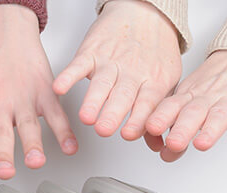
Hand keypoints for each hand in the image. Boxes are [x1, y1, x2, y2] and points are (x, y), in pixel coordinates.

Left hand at [0, 4, 75, 179]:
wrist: (2, 29)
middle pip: (1, 133)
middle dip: (2, 154)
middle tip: (4, 171)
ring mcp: (23, 97)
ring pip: (30, 126)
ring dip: (33, 145)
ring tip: (36, 161)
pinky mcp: (44, 91)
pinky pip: (56, 114)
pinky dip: (65, 131)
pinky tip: (70, 146)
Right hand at [54, 0, 180, 140]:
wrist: (144, 11)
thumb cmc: (153, 51)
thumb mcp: (166, 81)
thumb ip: (160, 113)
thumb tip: (158, 145)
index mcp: (153, 81)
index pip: (147, 103)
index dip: (138, 119)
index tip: (129, 134)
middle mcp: (132, 72)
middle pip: (123, 96)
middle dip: (113, 114)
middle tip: (104, 129)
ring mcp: (111, 62)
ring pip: (101, 83)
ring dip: (93, 101)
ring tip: (86, 117)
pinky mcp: (92, 52)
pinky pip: (78, 65)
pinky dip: (68, 76)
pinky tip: (60, 87)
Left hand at [145, 50, 226, 161]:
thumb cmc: (215, 84)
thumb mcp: (191, 100)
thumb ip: (176, 127)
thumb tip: (164, 155)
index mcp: (189, 97)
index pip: (170, 106)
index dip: (160, 117)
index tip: (149, 128)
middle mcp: (208, 98)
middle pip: (193, 113)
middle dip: (182, 129)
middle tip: (173, 144)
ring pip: (219, 116)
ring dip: (210, 131)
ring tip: (202, 145)